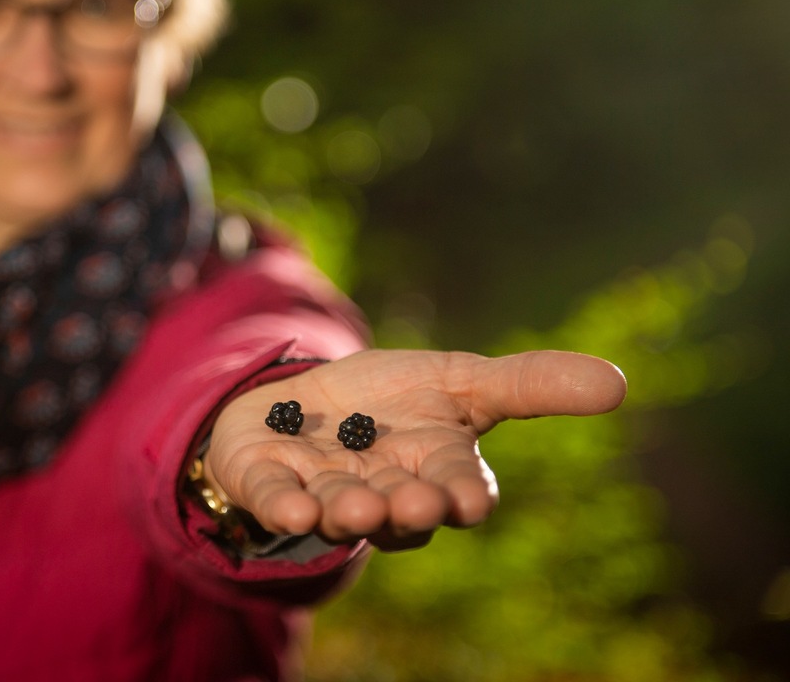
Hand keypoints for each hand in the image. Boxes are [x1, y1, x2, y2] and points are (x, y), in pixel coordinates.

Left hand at [202, 349, 626, 551]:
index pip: (459, 488)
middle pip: (402, 510)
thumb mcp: (460, 381)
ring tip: (357, 506)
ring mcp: (326, 494)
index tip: (470, 499)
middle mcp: (385, 493)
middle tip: (418, 503)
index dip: (464, 494)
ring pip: (340, 512)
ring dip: (349, 512)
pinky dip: (283, 507)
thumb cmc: (389, 400)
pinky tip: (291, 509)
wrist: (300, 404)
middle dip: (410, 508)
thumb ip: (529, 385)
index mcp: (435, 470)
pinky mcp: (272, 487)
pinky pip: (277, 503)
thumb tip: (620, 384)